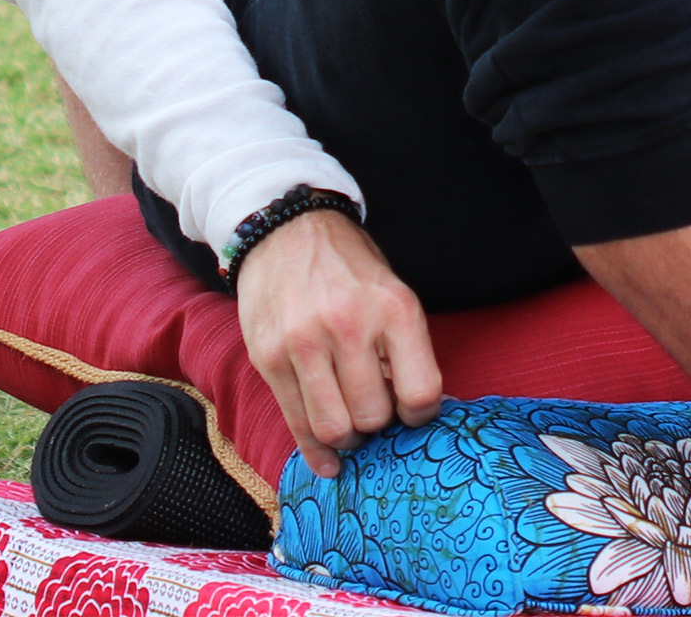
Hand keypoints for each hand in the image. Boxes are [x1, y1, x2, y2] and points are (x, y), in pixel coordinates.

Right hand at [234, 207, 443, 478]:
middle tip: (374, 413)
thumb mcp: (392, 294)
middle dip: (378, 426)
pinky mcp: (270, 357)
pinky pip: (297, 422)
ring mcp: (304, 343)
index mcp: (393, 309)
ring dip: (347, 438)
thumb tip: (418, 414)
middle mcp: (349, 325)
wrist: (286, 231)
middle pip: (373, 417)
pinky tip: (328, 460)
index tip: (411, 410)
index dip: (420, 415)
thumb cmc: (349, 270)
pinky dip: (316, 450)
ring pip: (334, 428)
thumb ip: (404, 349)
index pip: (420, 393)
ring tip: (350, 426)